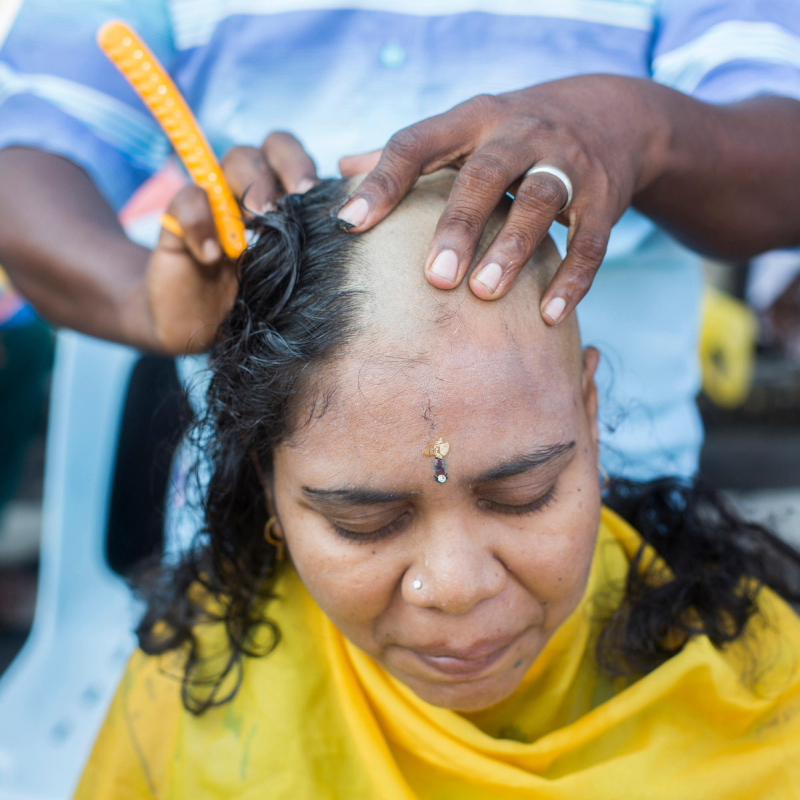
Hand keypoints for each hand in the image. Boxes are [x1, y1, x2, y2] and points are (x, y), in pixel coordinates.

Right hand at [146, 132, 318, 352]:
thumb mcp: (289, 278)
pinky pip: (187, 200)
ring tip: (255, 224)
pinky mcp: (178, 222)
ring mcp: (214, 202)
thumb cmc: (255, 301)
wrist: (199, 325)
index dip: (300, 166)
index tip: (314, 195)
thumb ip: (310, 251)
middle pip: (261, 152)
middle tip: (282, 209)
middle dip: (277, 172)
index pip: (288, 155)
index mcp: (277, 197)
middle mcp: (246, 189)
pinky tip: (213, 255)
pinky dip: (201, 223)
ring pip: (231, 161)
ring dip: (248, 186)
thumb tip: (347, 232)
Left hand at [339, 75, 666, 323]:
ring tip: (484, 294)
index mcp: (472, 120)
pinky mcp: (604, 197)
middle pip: (484, 176)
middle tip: (434, 277)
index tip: (348, 225)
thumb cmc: (513, 134)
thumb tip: (341, 170)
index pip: (417, 143)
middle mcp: (519, 134)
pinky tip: (549, 316)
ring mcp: (566, 163)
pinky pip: (590, 241)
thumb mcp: (464, 130)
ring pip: (538, 202)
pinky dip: (572, 279)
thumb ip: (408, 153)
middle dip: (459, 225)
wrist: (611, 114)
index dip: (382, 182)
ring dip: (512, 249)